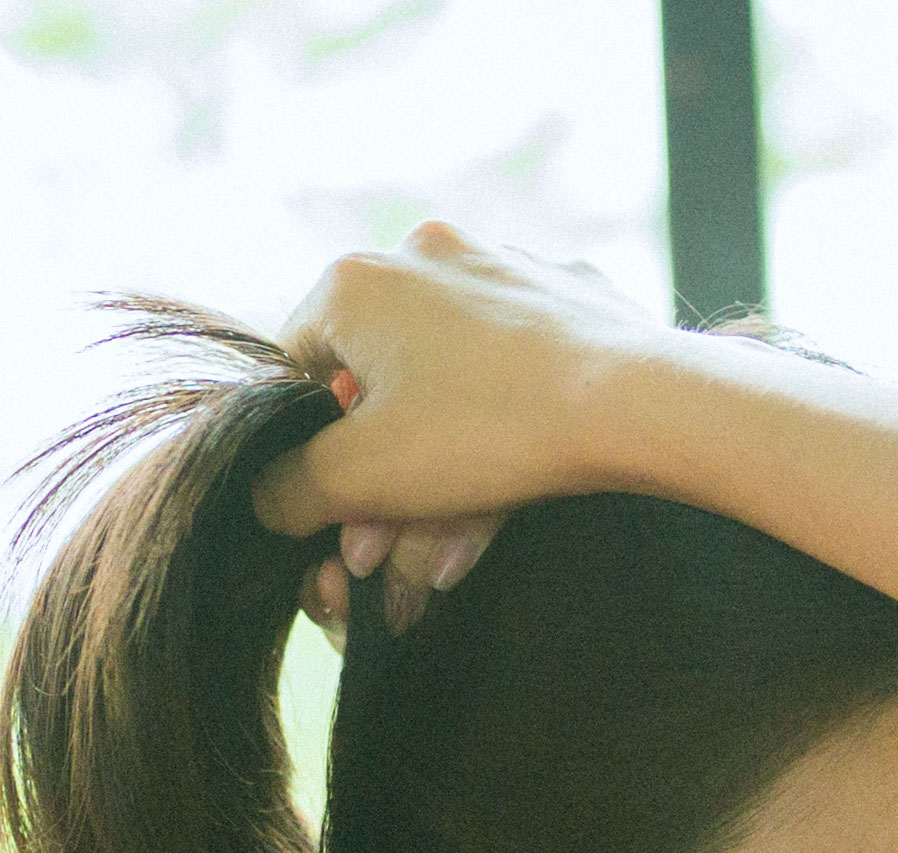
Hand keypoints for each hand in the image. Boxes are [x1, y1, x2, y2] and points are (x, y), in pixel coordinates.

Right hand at [256, 221, 665, 635]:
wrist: (634, 403)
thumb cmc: (486, 432)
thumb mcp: (363, 477)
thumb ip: (292, 489)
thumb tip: (263, 498)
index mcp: (354, 281)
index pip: (296, 367)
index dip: (309, 448)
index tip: (332, 505)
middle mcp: (421, 255)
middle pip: (379, 383)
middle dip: (385, 480)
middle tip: (390, 552)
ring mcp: (499, 268)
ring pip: (448, 387)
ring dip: (442, 477)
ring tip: (449, 552)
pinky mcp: (565, 297)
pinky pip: (512, 373)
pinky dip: (502, 437)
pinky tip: (509, 497)